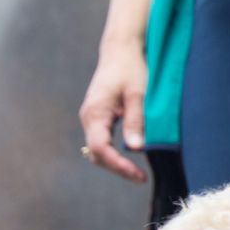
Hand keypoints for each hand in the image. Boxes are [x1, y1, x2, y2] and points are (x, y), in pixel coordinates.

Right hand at [77, 40, 149, 182]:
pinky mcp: (98, 117)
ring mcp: (91, 118)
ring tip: (136, 173)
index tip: (138, 176)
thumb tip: (136, 148)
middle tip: (141, 178)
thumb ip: (136, 121)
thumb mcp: (138, 94)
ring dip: (115, 163)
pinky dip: (113, 153)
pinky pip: (101, 142)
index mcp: (95, 113)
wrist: (121, 51)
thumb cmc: (131, 68)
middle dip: (117, 168)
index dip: (119, 165)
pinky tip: (130, 158)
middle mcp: (88, 117)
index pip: (101, 148)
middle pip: (96, 154)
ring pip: (97, 150)